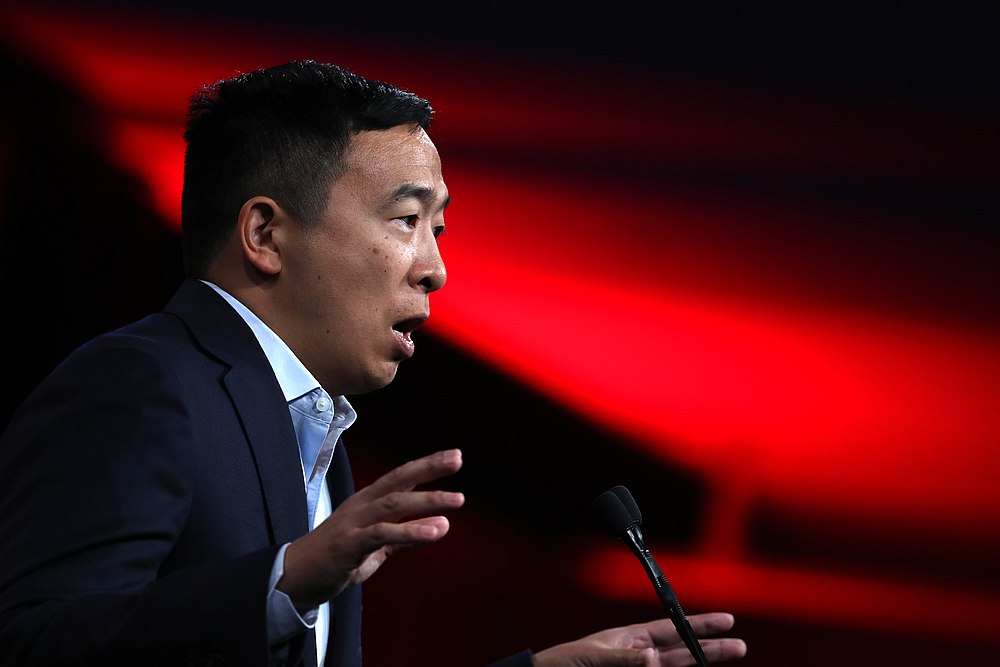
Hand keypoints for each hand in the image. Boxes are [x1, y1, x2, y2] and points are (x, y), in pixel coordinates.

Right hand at [277, 448, 464, 607]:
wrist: (296, 576)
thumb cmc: (337, 557)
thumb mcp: (377, 546)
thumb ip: (407, 535)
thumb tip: (441, 525)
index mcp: (368, 501)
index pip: (402, 477)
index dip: (427, 466)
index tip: (455, 456)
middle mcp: (362, 505)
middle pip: (399, 479)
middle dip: (429, 467)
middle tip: (457, 459)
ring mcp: (354, 522)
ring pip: (394, 503)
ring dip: (427, 500)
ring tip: (457, 499)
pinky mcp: (349, 544)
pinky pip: (382, 534)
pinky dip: (410, 531)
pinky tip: (434, 531)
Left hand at [533, 613, 746, 665]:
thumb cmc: (565, 662)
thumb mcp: (593, 656)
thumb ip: (623, 658)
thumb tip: (653, 658)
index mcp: (632, 637)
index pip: (672, 628)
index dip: (699, 624)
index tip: (728, 620)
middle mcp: (640, 656)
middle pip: (683, 652)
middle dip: (711, 649)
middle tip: (741, 647)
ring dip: (700, 666)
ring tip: (728, 659)